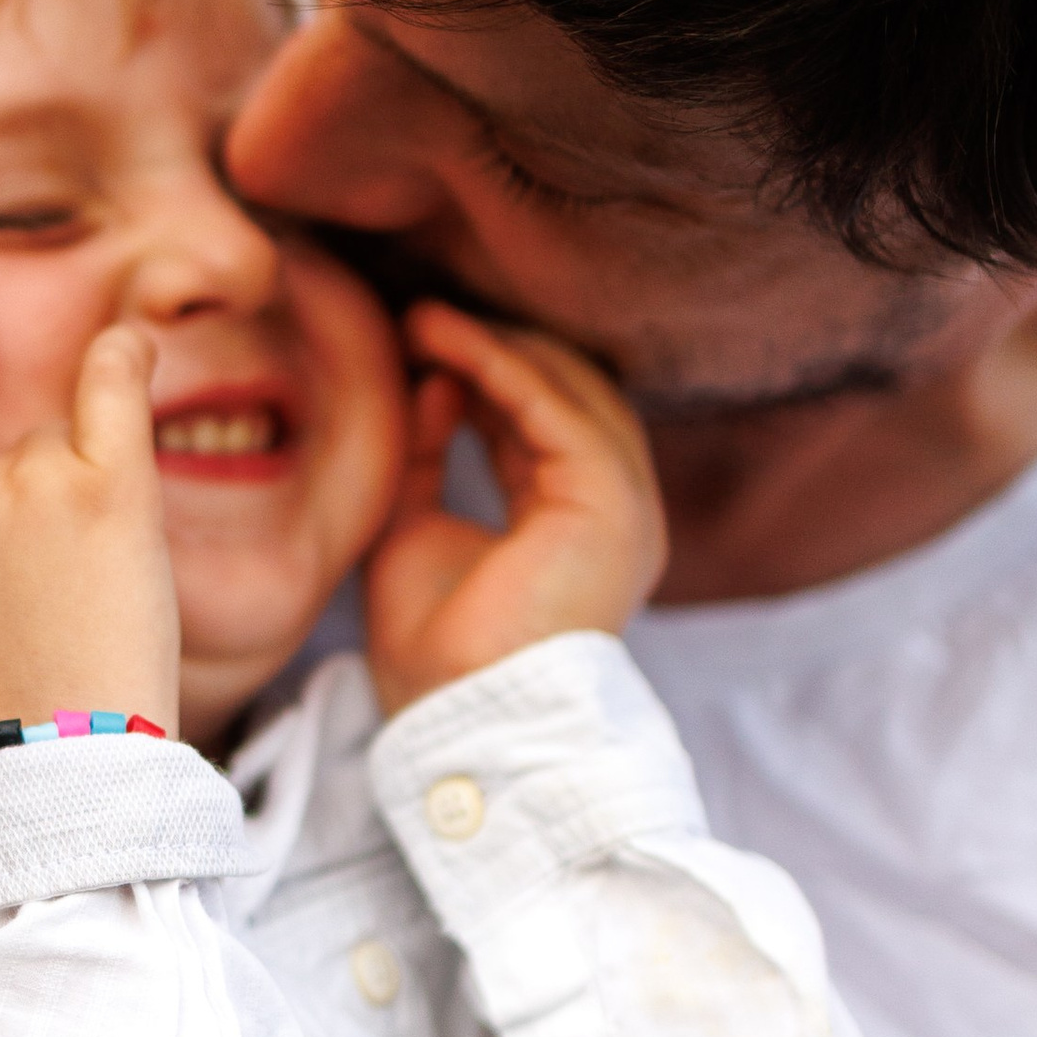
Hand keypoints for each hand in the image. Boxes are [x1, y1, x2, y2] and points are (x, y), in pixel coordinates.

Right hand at [0, 322, 179, 757]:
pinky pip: (114, 392)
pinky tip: (133, 344)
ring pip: (56, 456)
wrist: (37, 786)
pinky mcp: (107, 487)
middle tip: (41, 628)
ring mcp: (26, 479)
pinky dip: (124, 364)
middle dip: (23, 539)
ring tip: (84, 608)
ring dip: (75, 514)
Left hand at [366, 303, 665, 713]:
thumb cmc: (434, 653)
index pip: (541, 425)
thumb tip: (432, 384)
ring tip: (422, 320)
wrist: (455, 718)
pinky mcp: (608, 499)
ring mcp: (621, 504)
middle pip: (568, 396)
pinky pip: (552, 403)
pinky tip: (441, 338)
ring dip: (492, 343)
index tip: (418, 341)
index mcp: (576, 525)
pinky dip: (495, 361)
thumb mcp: (415, 530)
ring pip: (569, 388)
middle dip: (495, 348)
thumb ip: (425, 458)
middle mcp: (612, 511)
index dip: (484, 376)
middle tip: (420, 318)